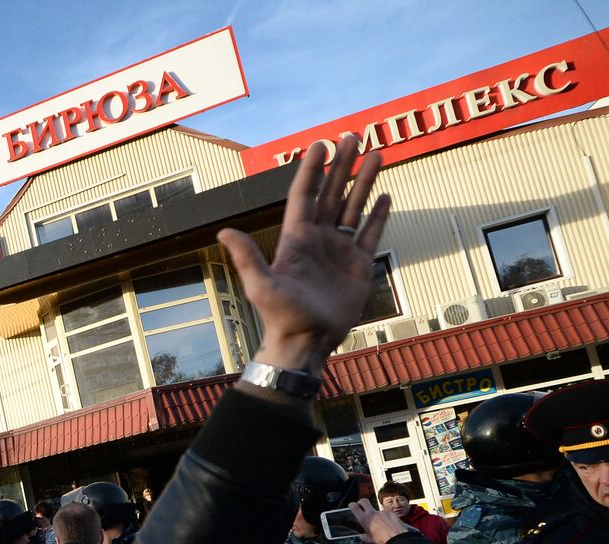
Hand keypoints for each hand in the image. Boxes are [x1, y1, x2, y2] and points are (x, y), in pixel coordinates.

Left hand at [218, 135, 391, 375]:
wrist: (305, 343)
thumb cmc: (280, 317)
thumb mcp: (261, 286)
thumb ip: (246, 257)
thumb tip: (223, 232)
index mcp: (296, 239)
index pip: (305, 195)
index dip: (313, 170)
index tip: (321, 144)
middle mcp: (318, 240)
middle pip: (333, 193)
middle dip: (342, 165)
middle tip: (354, 135)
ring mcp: (339, 252)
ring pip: (354, 208)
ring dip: (364, 181)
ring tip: (377, 153)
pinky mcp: (357, 267)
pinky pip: (370, 234)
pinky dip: (378, 215)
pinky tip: (385, 195)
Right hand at [348, 498, 410, 543]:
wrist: (397, 539)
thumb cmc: (383, 541)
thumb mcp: (369, 540)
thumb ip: (364, 537)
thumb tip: (362, 537)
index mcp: (365, 519)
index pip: (354, 507)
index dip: (352, 505)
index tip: (352, 506)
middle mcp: (373, 513)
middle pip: (364, 501)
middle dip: (362, 502)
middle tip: (362, 507)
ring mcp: (383, 512)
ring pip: (377, 510)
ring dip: (377, 516)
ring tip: (381, 525)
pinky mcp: (391, 513)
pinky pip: (387, 514)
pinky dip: (387, 519)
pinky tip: (389, 525)